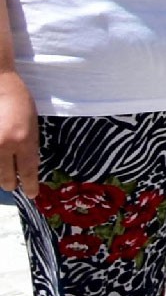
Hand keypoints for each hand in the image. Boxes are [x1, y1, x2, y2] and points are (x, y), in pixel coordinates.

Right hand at [0, 70, 37, 198]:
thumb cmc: (18, 101)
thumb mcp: (31, 124)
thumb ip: (28, 146)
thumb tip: (24, 168)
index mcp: (24, 140)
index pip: (27, 171)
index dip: (30, 185)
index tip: (32, 194)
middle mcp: (4, 146)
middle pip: (5, 178)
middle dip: (9, 183)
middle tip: (11, 185)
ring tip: (3, 175)